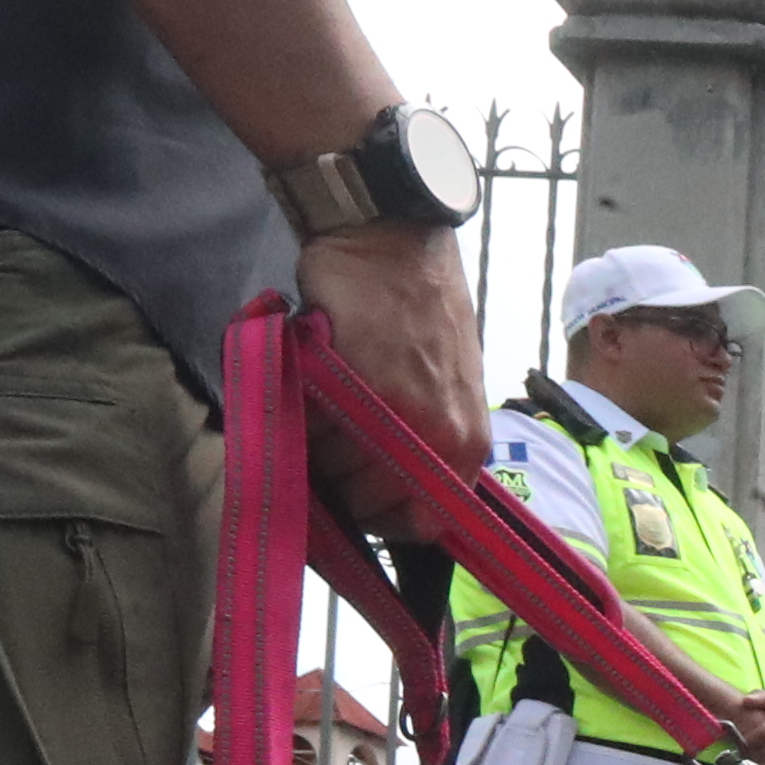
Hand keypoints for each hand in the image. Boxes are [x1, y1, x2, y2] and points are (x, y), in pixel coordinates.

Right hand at [299, 224, 485, 534]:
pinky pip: (310, 430)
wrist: (391, 240)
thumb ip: (425, 443)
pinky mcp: (356, 384)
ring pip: (333, 471)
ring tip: (321, 401)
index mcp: (467, 443)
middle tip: (328, 437)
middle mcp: (441, 437)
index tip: (355, 497)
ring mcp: (400, 413)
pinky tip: (309, 381)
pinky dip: (298, 414)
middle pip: (368, 504)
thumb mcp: (445, 387)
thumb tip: (385, 492)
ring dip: (314, 445)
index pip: (421, 525)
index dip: (380, 516)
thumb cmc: (416, 310)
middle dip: (339, 482)